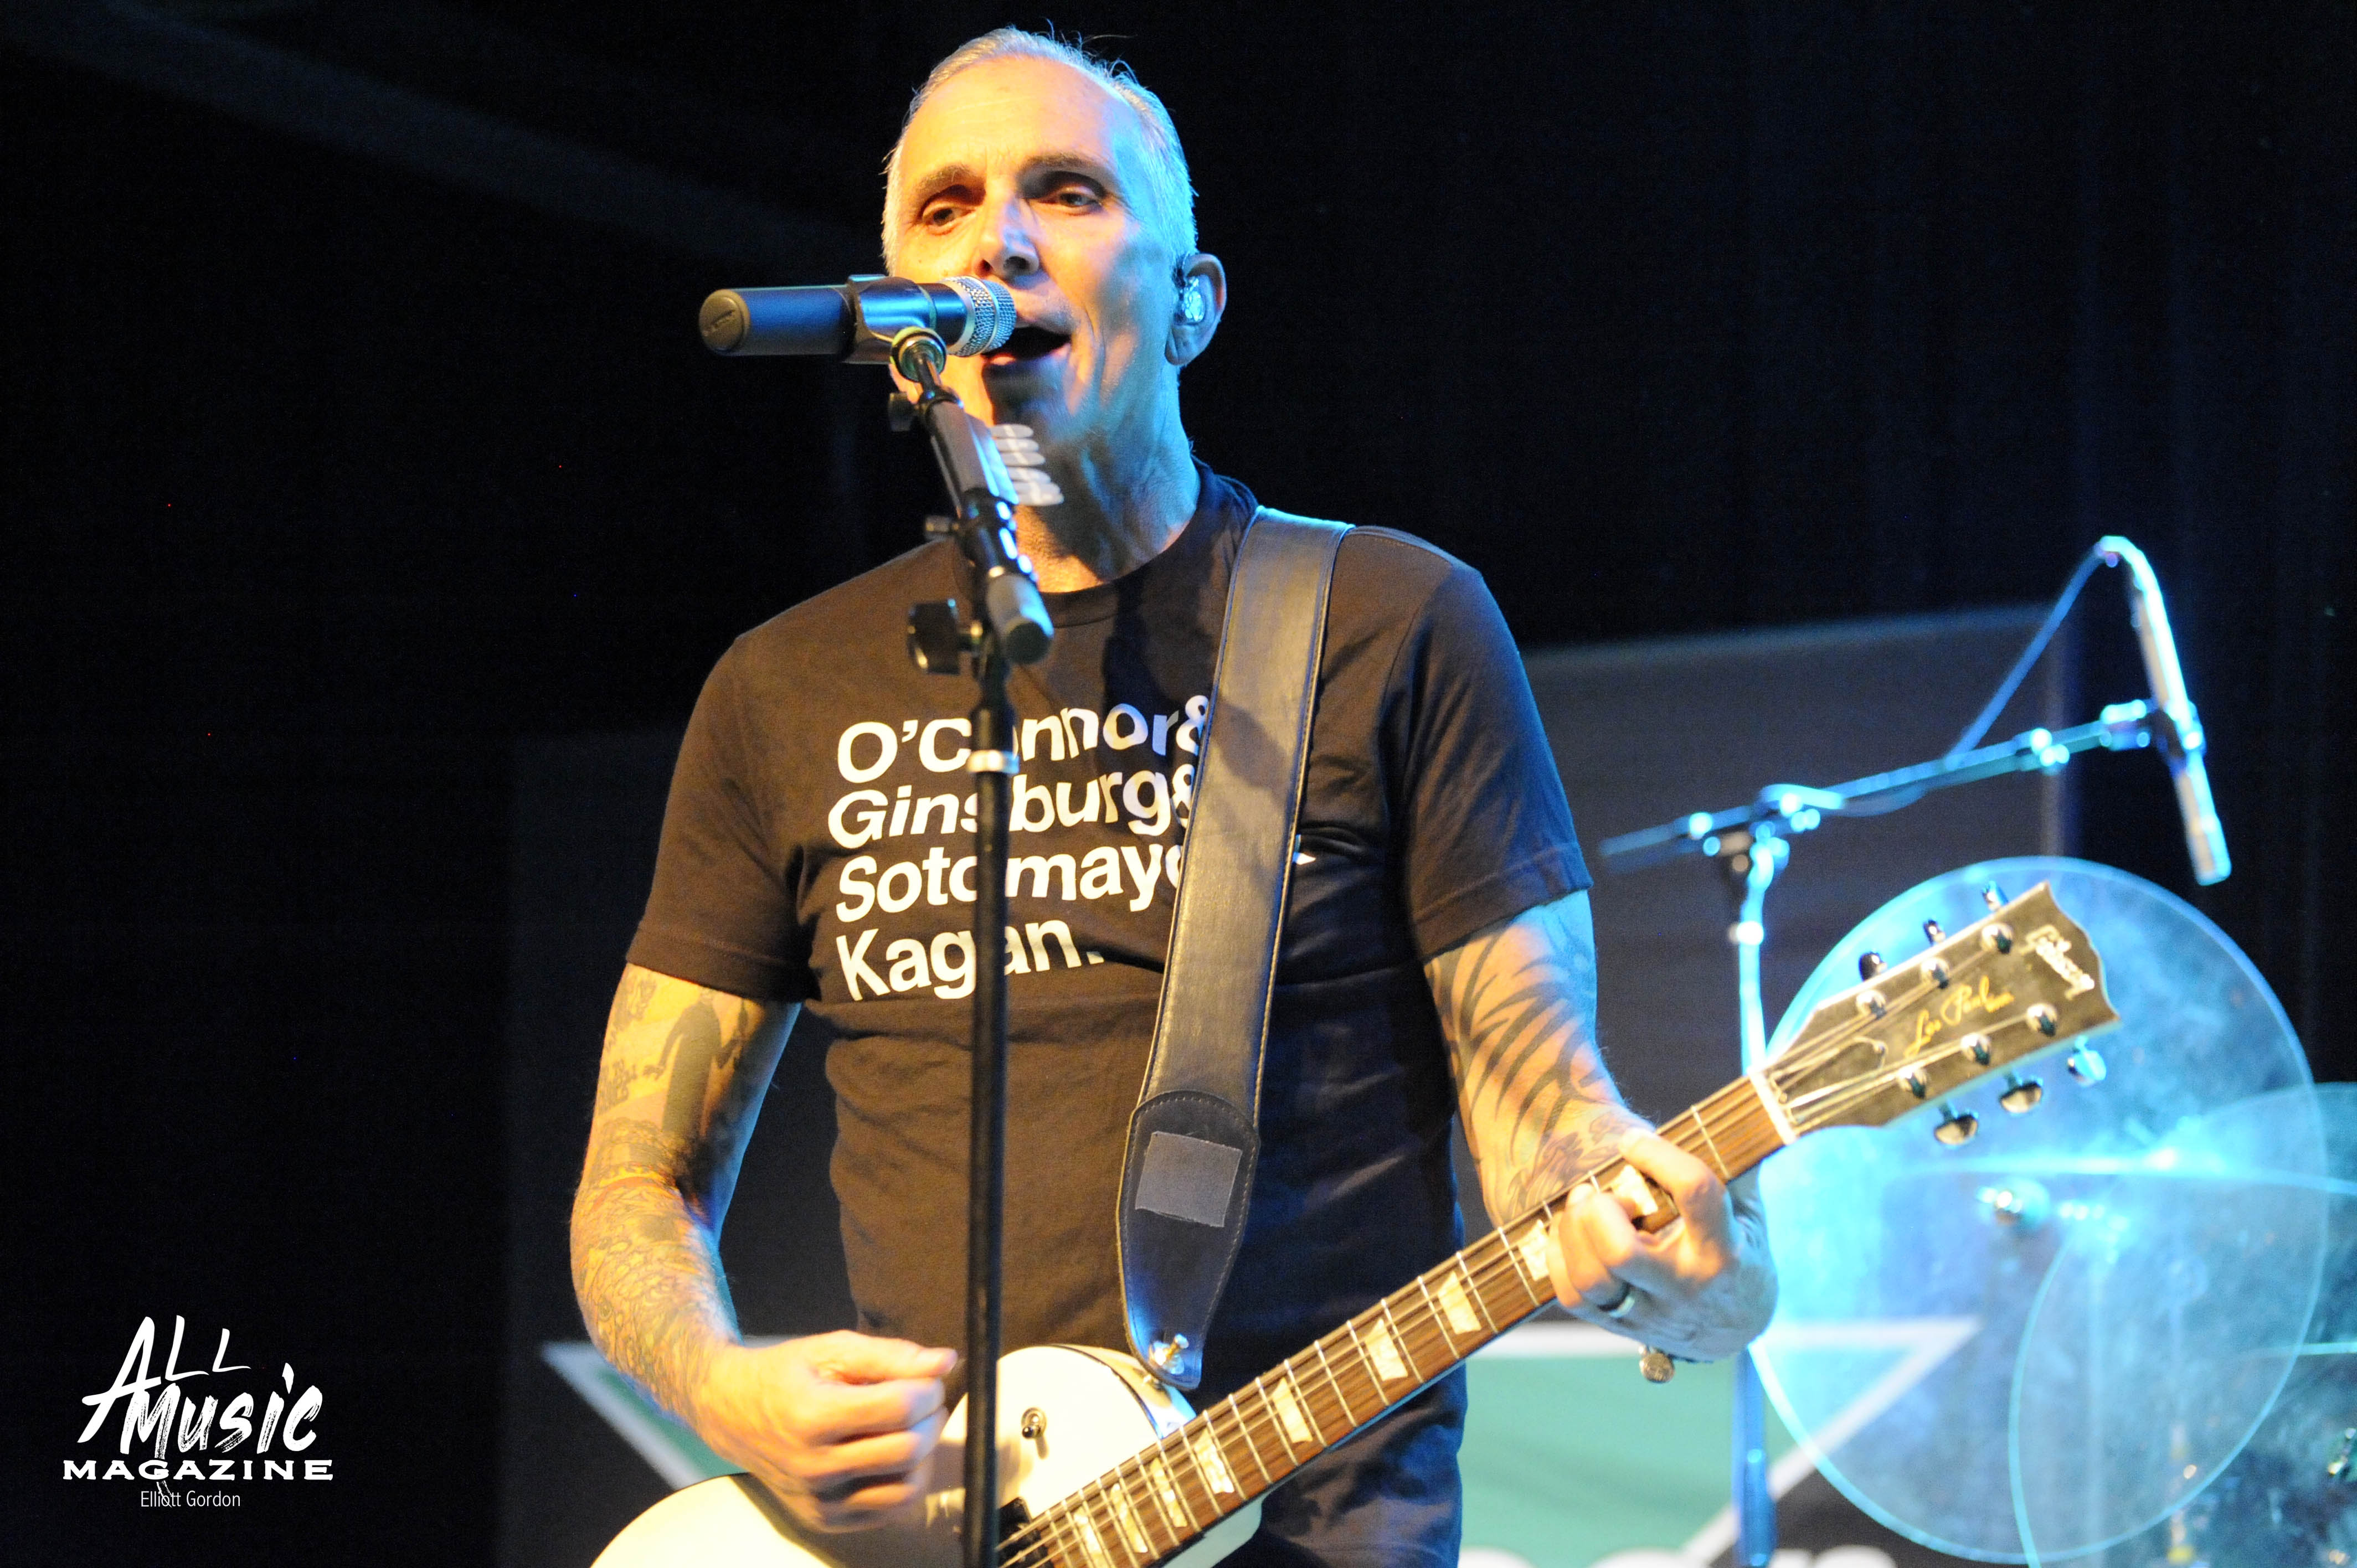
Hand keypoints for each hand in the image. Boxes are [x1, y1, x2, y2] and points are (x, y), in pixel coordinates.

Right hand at [691, 1330, 956, 1531]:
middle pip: (908, 1449)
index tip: (926, 1377)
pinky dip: (905, 1483)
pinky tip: (895, 1455)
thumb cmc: (785, 1374)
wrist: (730, 1413)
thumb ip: (892, 1356)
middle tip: (925, 1399)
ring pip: (906, 1489)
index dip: (928, 1389)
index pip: (900, 1408)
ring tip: (913, 1426)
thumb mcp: (833, 1349)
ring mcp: (818, 1500)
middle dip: (931, 1418)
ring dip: (925, 1455)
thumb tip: (947, 1362)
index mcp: (813, 1416)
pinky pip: (888, 1511)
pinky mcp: (823, 1520)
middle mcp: (814, 1467)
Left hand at [1544, 1133, 1774, 1360]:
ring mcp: (1649, 1312)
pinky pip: (1572, 1296)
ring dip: (1573, 1233)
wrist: (1736, 1328)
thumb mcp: (1749, 1210)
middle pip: (1622, 1252)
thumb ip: (1735, 1164)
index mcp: (1723, 1249)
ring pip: (1591, 1279)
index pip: (1694, 1192)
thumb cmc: (1739, 1251)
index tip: (1633, 1140)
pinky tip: (1569, 1233)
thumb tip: (1744, 1099)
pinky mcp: (1620, 1326)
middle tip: (1597, 1190)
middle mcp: (1684, 1286)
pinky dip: (1559, 1259)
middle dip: (1599, 1211)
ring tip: (1581, 1206)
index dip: (1659, 1155)